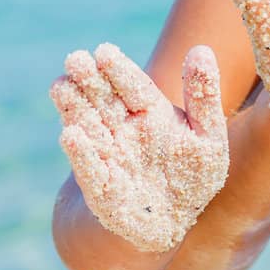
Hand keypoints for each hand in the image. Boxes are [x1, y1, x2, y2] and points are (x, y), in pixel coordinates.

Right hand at [50, 43, 227, 251]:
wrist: (174, 221)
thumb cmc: (194, 175)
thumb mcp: (208, 134)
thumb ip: (204, 94)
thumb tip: (201, 48)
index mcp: (151, 114)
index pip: (133, 87)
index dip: (119, 70)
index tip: (104, 50)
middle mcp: (124, 131)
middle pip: (104, 101)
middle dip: (89, 81)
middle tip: (74, 58)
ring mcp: (110, 157)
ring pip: (89, 127)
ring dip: (74, 108)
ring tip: (60, 85)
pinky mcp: (102, 189)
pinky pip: (92, 170)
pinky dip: (82, 154)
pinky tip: (70, 136)